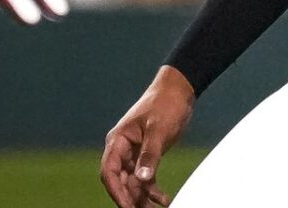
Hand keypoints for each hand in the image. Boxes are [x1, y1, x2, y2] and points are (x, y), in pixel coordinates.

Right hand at [101, 66, 196, 207]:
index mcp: (118, 140)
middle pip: (119, 181)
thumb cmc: (165, 105)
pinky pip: (144, 178)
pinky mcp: (145, 155)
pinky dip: (151, 190)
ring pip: (132, 182)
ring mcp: (133, 153)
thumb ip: (150, 154)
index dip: (116, 191)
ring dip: (142, 197)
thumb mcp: (158, 130)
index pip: (109, 171)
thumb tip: (142, 178)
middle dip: (129, 198)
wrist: (178, 91)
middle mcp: (121, 149)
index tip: (127, 207)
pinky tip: (163, 199)